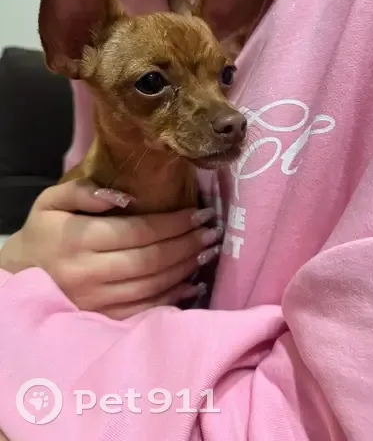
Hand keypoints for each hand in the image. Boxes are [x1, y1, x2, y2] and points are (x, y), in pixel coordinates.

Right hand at [0, 180, 219, 318]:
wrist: (18, 279)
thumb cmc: (42, 234)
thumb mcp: (51, 201)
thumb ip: (84, 192)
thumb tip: (126, 196)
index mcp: (79, 239)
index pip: (139, 231)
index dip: (175, 223)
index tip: (201, 213)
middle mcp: (90, 272)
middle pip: (152, 260)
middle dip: (188, 245)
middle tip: (214, 232)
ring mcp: (96, 301)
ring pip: (153, 285)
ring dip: (187, 268)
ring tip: (209, 251)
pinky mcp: (102, 319)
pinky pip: (145, 311)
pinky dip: (173, 298)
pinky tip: (193, 283)